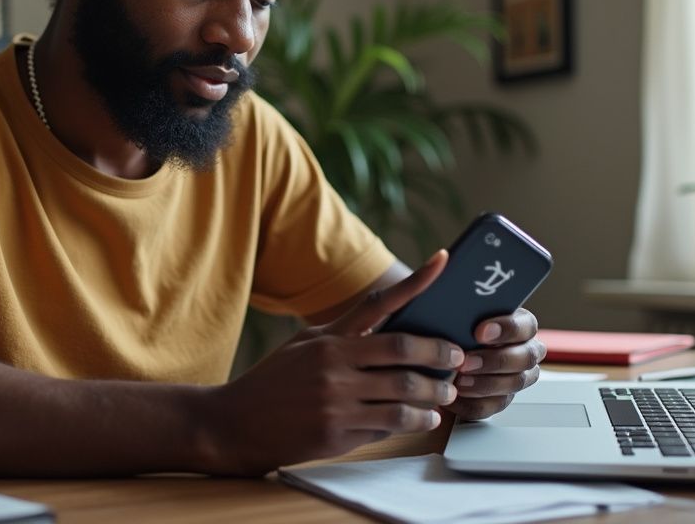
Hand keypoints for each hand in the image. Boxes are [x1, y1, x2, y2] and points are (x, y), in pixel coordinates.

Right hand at [205, 251, 464, 474]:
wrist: (236, 422)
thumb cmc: (278, 379)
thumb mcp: (306, 344)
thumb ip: (348, 331)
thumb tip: (394, 320)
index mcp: (329, 338)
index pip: (380, 303)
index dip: (416, 282)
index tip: (442, 261)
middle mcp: (334, 365)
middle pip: (404, 353)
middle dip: (439, 357)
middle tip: (457, 361)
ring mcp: (335, 401)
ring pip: (403, 396)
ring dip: (434, 397)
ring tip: (447, 396)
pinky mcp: (336, 434)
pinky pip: (387, 426)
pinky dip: (411, 422)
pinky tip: (422, 419)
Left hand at [448, 305, 544, 420]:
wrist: (445, 356)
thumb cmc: (457, 329)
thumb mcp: (463, 317)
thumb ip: (468, 315)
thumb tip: (457, 314)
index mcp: (522, 327)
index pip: (526, 326)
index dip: (507, 329)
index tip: (480, 332)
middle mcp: (526, 353)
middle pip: (525, 358)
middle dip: (494, 360)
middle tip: (466, 361)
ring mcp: (517, 378)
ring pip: (513, 383)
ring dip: (484, 384)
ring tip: (458, 381)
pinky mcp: (500, 400)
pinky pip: (493, 406)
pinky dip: (472, 403)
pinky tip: (454, 396)